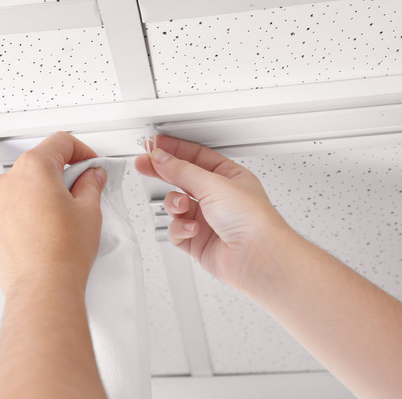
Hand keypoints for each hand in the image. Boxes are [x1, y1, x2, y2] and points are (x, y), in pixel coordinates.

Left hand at [0, 132, 106, 298]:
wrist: (42, 288)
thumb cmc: (62, 253)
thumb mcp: (89, 211)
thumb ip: (91, 185)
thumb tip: (91, 177)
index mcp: (33, 168)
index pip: (60, 142)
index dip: (82, 150)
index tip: (90, 164)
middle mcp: (9, 182)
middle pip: (40, 163)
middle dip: (63, 172)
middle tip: (83, 189)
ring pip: (25, 186)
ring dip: (45, 192)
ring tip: (66, 215)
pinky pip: (14, 207)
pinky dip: (30, 211)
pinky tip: (49, 229)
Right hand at [135, 136, 298, 291]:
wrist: (257, 257)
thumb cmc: (252, 220)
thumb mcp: (213, 184)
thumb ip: (182, 171)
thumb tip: (162, 158)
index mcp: (228, 176)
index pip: (195, 156)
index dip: (173, 149)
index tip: (153, 145)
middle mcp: (218, 197)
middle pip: (182, 178)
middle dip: (162, 172)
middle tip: (143, 164)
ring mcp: (207, 219)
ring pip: (176, 206)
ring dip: (175, 205)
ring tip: (182, 206)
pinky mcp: (198, 241)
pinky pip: (176, 230)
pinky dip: (180, 229)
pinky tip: (192, 229)